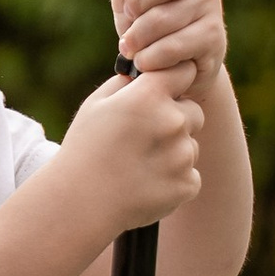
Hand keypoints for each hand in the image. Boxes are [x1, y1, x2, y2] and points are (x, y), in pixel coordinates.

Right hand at [60, 65, 204, 238]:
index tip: (165, 92)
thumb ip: (126, 83)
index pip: (184, 71)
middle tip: (144, 138)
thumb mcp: (96, 105)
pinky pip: (190, 174)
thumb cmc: (84, 150)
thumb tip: (147, 75)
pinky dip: (174, 179)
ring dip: (173, 152)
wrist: (80, 204)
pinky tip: (146, 183)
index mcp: (148, 96)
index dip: (174, 81)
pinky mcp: (187, 184)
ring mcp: (182, 156)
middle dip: (176, 119)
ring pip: (190, 146)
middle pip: (194, 111)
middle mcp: (172, 122)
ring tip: (139, 165)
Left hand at [112, 0, 227, 90]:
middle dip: (136, 3)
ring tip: (130, 46)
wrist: (173, 69)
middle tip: (127, 17)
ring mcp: (212, 6)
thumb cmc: (148, 23)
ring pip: (163, 18)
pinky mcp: (214, 38)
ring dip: (137, 37)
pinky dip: (149, 56)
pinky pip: (172, 46)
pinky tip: (144, 60)